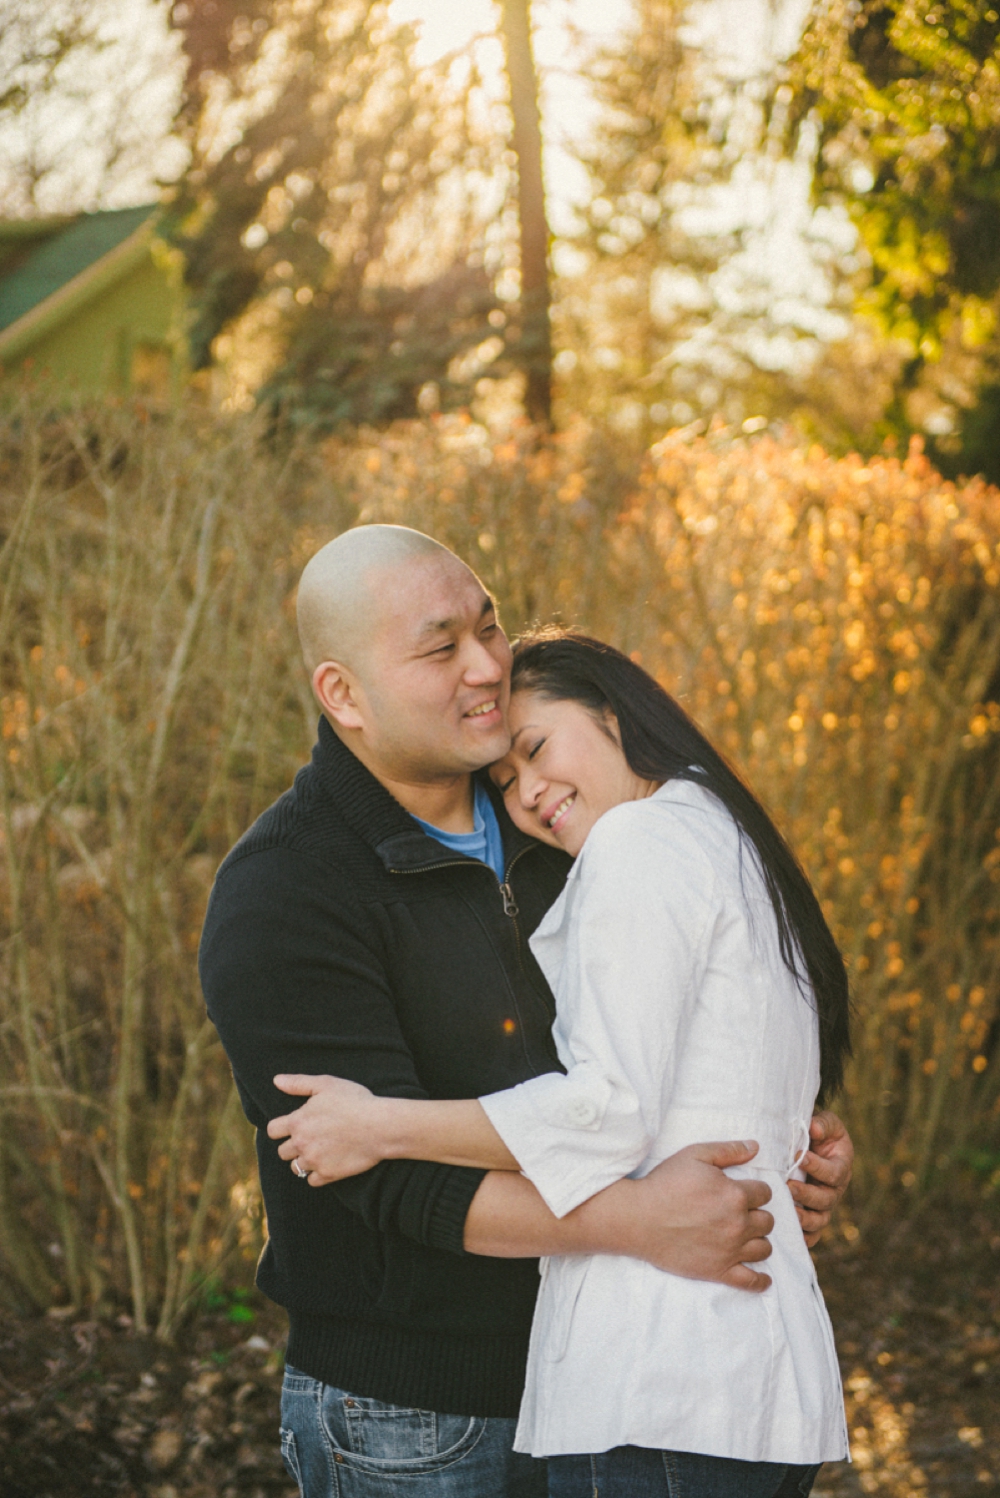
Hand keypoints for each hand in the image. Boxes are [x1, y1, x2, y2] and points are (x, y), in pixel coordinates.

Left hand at [267, 1074, 382, 1185]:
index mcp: (297, 1122)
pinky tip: (328, 1163)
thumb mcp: (326, 1084)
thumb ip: (298, 1083)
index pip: (272, 1131)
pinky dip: (318, 1174)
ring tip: (319, 1151)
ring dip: (304, 1161)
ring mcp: (314, 1161)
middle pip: (282, 1152)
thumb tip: (276, 1080)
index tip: (292, 1126)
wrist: (380, 1126)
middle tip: (310, 1138)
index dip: (280, 1128)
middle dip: (293, 1146)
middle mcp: (301, 1144)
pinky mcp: (328, 1175)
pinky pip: (312, 1181)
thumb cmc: (354, 1101)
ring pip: (296, 1168)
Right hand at [621, 1140, 773, 1291]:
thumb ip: (728, 1150)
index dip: (756, 1190)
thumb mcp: (695, 1155)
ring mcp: (729, 1250)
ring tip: (746, 1236)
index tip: (745, 1191)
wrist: (638, 1217)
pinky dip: (760, 1281)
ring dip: (758, 1240)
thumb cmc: (664, 1183)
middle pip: (767, 1221)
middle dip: (758, 1214)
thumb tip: (755, 1147)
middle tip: (742, 1212)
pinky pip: (750, 1281)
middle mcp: (737, 1224)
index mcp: (735, 1194)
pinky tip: (764, 1278)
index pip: (764, 1193)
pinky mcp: (718, 1271)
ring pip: (763, 1248)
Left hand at [788, 1110, 853, 1245]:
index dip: (818, 1167)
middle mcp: (835, 1190)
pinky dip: (803, 1237)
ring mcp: (824, 1205)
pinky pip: (812, 1233)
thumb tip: (814, 1129)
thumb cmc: (818, 1133)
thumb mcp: (826, 1123)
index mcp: (841, 1167)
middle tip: (790, 1186)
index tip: (799, 1156)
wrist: (811, 1144)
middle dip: (808, 1194)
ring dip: (805, 1218)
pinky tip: (789, 1234)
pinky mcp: (812, 1216)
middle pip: (827, 1199)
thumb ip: (823, 1123)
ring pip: (820, 1220)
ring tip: (789, 1211)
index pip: (834, 1172)